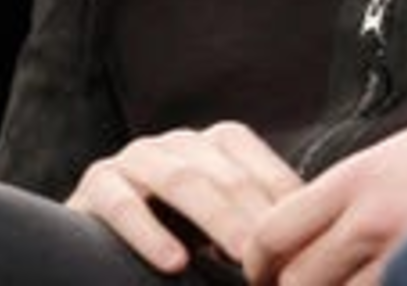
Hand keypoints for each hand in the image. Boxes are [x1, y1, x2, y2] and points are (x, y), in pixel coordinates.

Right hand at [64, 120, 303, 275]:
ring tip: (241, 256)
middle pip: (227, 176)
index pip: (263, 170)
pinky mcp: (96, 183)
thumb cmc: (178, 232)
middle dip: (256, 217)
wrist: (101, 241)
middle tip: (278, 257)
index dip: (286, 208)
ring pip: (181, 181)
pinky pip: (123, 204)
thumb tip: (310, 249)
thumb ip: (259, 224)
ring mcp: (137, 157)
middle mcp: (181, 142)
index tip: (306, 245)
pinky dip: (150, 234)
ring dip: (216, 220)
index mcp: (220, 144)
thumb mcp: (222, 224)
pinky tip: (174, 263)